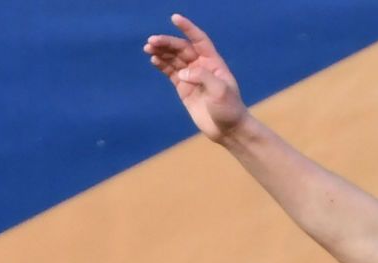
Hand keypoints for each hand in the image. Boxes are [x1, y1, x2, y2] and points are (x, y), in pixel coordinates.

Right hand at [144, 14, 247, 140]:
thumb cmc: (229, 108)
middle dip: (167, 43)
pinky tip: (154, 60)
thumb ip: (203, 77)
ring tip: (148, 48)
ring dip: (161, 52)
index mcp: (213, 62)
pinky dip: (162, 65)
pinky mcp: (183, 88)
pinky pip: (171, 72)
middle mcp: (201, 66)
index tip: (175, 18)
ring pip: (174, 59)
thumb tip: (183, 72)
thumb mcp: (220, 91)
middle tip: (152, 41)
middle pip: (182, 49)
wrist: (227, 130)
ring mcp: (191, 77)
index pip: (199, 40)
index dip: (188, 28)